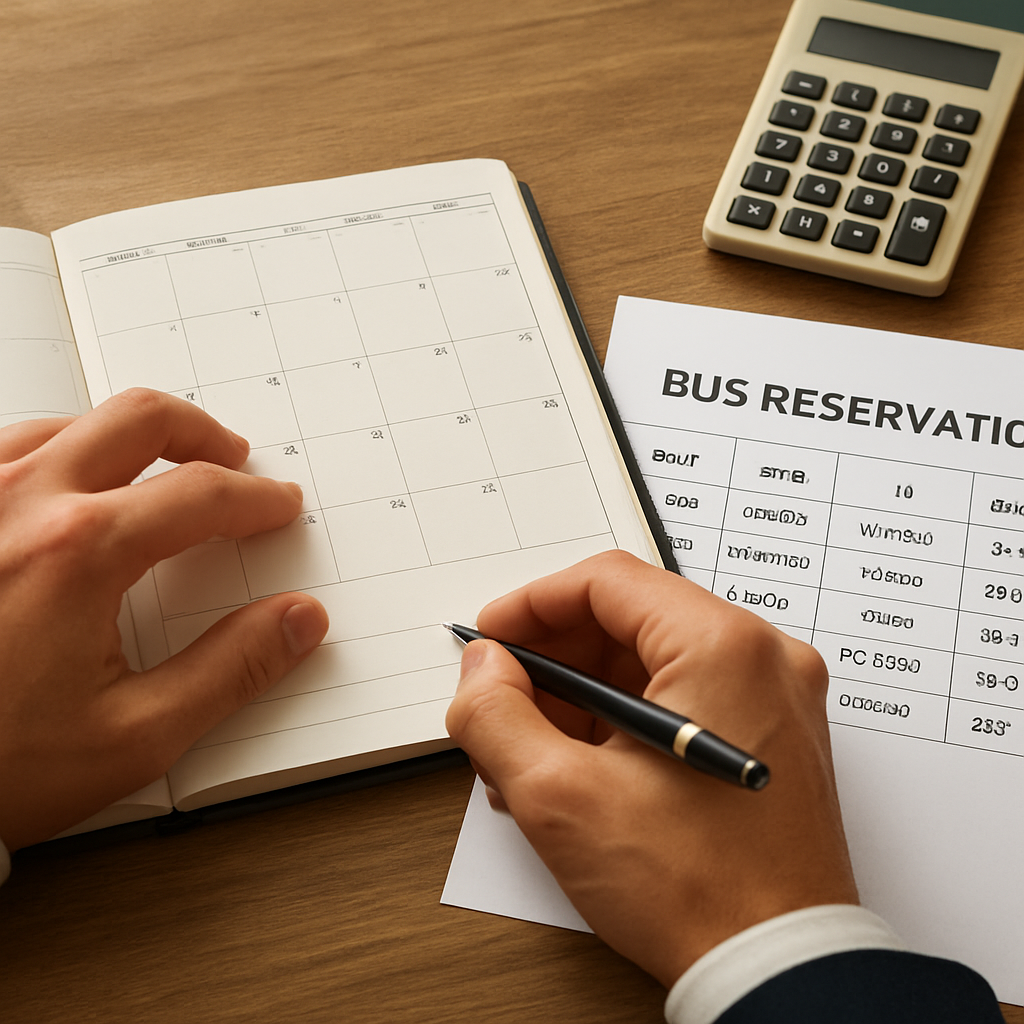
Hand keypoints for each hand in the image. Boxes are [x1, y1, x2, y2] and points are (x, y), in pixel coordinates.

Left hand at [0, 389, 327, 850]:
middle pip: (138, 419)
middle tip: (230, 458)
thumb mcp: (133, 736)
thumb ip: (231, 670)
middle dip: (201, 433)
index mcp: (77, 551)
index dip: (256, 498)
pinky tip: (71, 487)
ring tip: (155, 470)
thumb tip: (297, 622)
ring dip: (129, 439)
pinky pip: (11, 447)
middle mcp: (19, 503)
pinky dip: (60, 451)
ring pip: (70, 423)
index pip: (200, 494)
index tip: (277, 507)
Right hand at [445, 550, 857, 988]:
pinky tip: (578, 766)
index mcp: (725, 647)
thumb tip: (482, 671)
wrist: (779, 971)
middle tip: (503, 701)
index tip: (492, 638)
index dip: (533, 605)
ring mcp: (773, 697)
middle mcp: (762, 658)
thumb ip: (497, 716)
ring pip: (652, 661)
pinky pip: (681, 697)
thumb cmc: (699, 893)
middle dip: (554, 660)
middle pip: (630, 619)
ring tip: (531, 751)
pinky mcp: (768, 734)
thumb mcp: (561, 799)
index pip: (608, 582)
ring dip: (582, 695)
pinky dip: (623, 720)